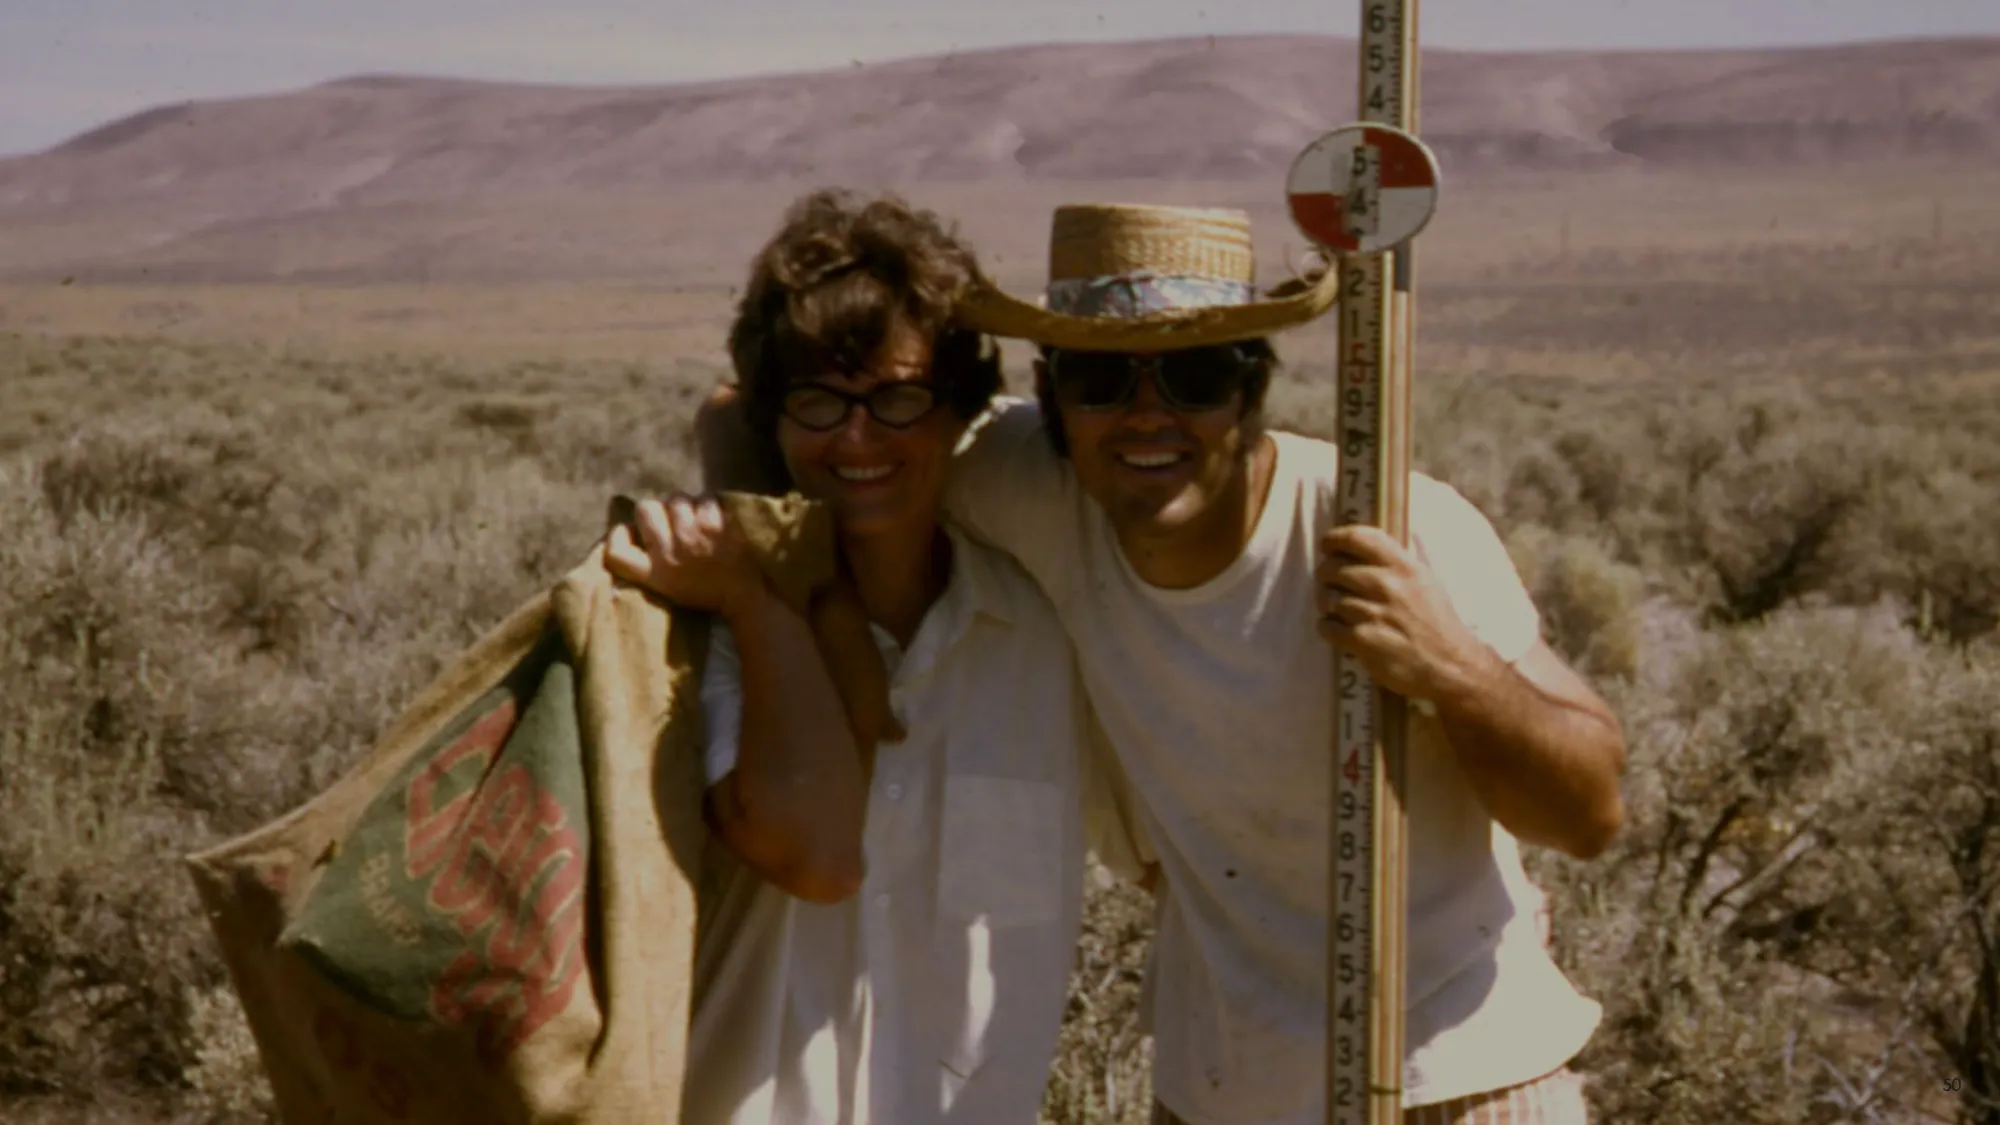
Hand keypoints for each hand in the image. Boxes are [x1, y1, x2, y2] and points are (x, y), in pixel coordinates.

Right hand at [606, 493, 768, 619]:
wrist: (743, 595)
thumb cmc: (704, 591)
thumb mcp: (666, 586)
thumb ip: (647, 562)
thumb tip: (631, 528)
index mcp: (653, 573)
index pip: (616, 551)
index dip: (618, 535)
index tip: (631, 532)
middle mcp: (667, 552)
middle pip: (645, 509)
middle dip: (659, 509)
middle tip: (674, 520)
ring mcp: (691, 536)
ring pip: (676, 498)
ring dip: (687, 505)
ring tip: (698, 520)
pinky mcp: (714, 525)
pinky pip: (704, 498)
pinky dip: (711, 505)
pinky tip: (717, 519)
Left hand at [1315, 524, 1489, 704]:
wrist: (1450, 665)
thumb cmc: (1437, 622)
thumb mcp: (1428, 581)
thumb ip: (1406, 559)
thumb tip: (1390, 538)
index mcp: (1403, 566)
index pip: (1359, 538)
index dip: (1335, 538)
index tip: (1327, 545)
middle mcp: (1387, 585)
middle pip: (1334, 568)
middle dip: (1325, 575)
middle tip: (1329, 583)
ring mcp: (1374, 613)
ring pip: (1329, 598)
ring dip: (1327, 604)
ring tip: (1337, 610)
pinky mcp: (1363, 640)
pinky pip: (1328, 626)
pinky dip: (1328, 628)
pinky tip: (1338, 630)